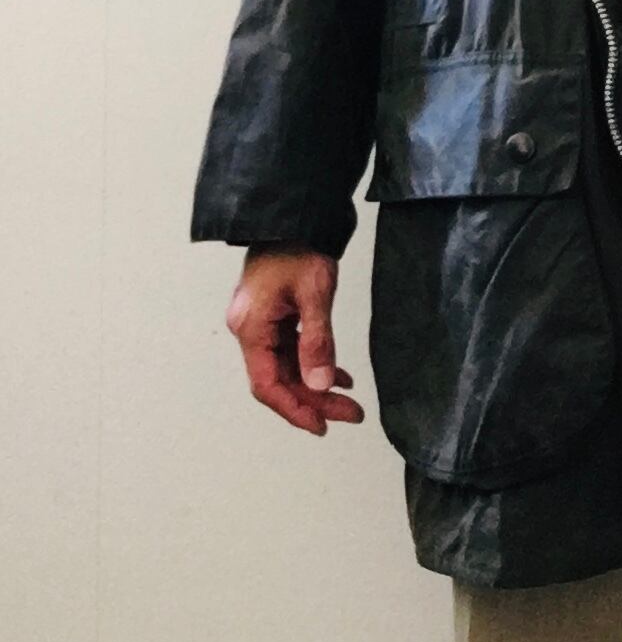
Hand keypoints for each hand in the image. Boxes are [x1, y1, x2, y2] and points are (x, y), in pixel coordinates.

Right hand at [225, 246, 364, 436]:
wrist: (294, 215)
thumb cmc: (300, 246)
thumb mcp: (314, 293)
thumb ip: (317, 341)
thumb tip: (320, 383)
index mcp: (251, 327)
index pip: (267, 385)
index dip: (294, 409)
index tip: (322, 426)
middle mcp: (250, 329)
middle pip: (280, 380)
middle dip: (314, 401)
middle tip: (351, 414)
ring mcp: (261, 323)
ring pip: (288, 369)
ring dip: (317, 386)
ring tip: (350, 401)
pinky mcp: (274, 317)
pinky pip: (291, 351)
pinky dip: (314, 364)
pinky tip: (339, 376)